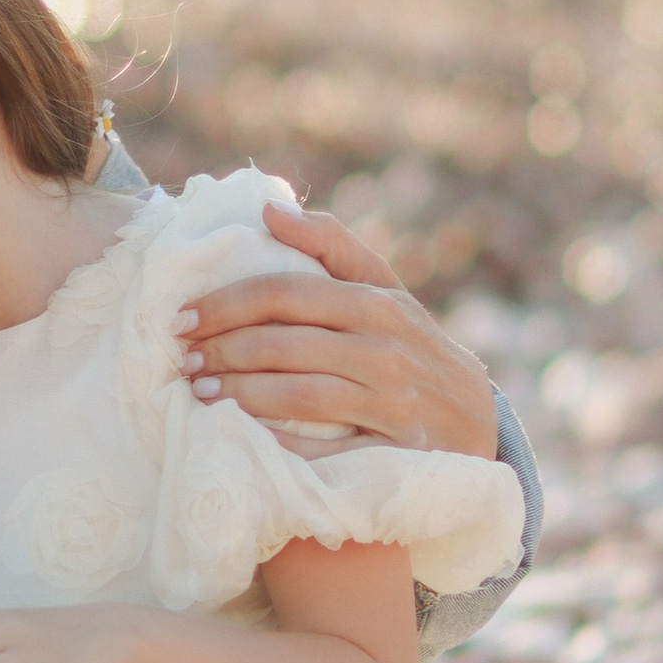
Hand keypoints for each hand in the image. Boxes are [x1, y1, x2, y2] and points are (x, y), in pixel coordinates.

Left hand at [178, 206, 497, 456]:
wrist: (480, 420)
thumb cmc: (414, 345)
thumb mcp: (386, 289)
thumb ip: (331, 246)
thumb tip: (268, 209)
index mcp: (379, 302)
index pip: (285, 293)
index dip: (225, 304)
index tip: (182, 317)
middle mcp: (388, 349)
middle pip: (284, 345)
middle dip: (222, 351)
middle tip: (183, 361)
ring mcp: (394, 403)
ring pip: (299, 395)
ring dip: (239, 395)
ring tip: (200, 394)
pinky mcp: (396, 452)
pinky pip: (327, 451)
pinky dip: (280, 444)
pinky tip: (242, 438)